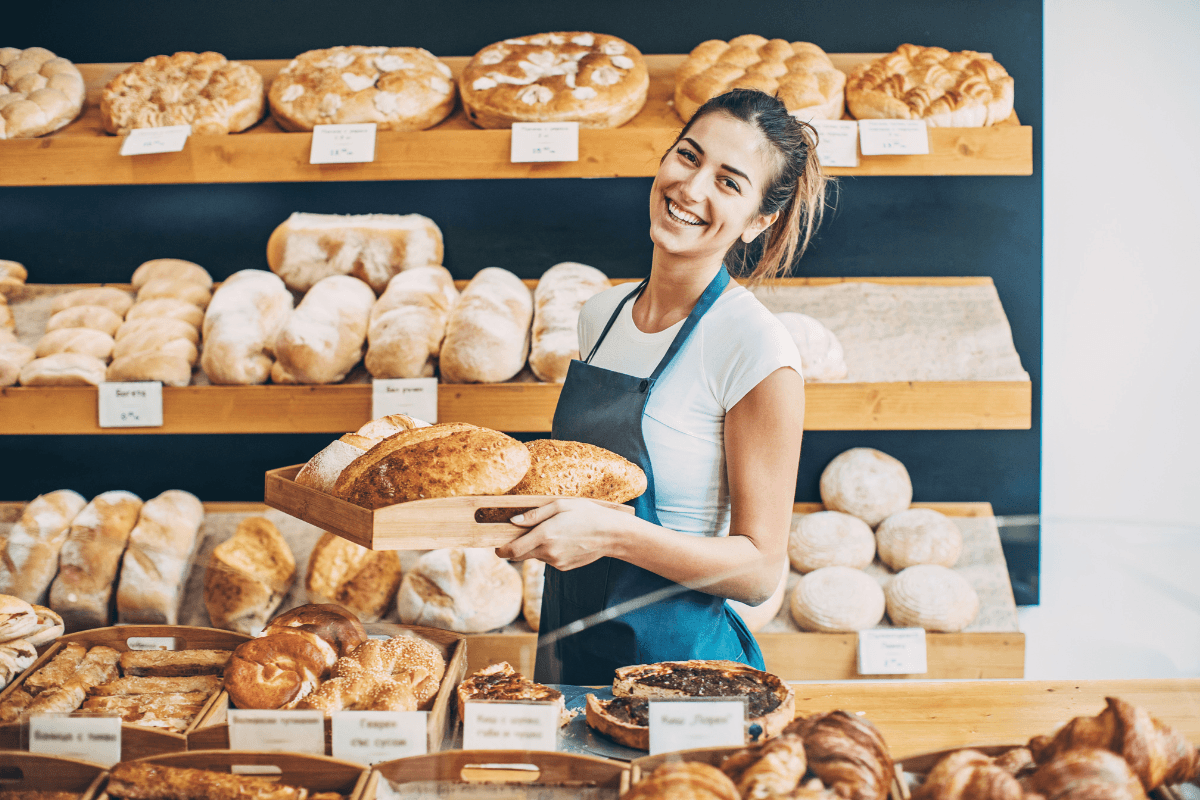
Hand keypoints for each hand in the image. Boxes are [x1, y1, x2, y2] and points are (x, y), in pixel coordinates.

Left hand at [494, 498, 626, 570]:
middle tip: (521, 533)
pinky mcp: (564, 567)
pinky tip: (563, 539)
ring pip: (536, 556)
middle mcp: (548, 552)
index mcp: (545, 536)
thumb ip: (534, 515)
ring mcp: (556, 562)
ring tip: (552, 531)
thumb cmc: (587, 514)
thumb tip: (513, 521)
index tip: (496, 546)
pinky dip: (549, 550)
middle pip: (520, 555)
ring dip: (536, 546)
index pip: (512, 551)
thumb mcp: (560, 506)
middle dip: (516, 546)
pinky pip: (549, 559)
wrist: (611, 534)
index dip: (500, 550)